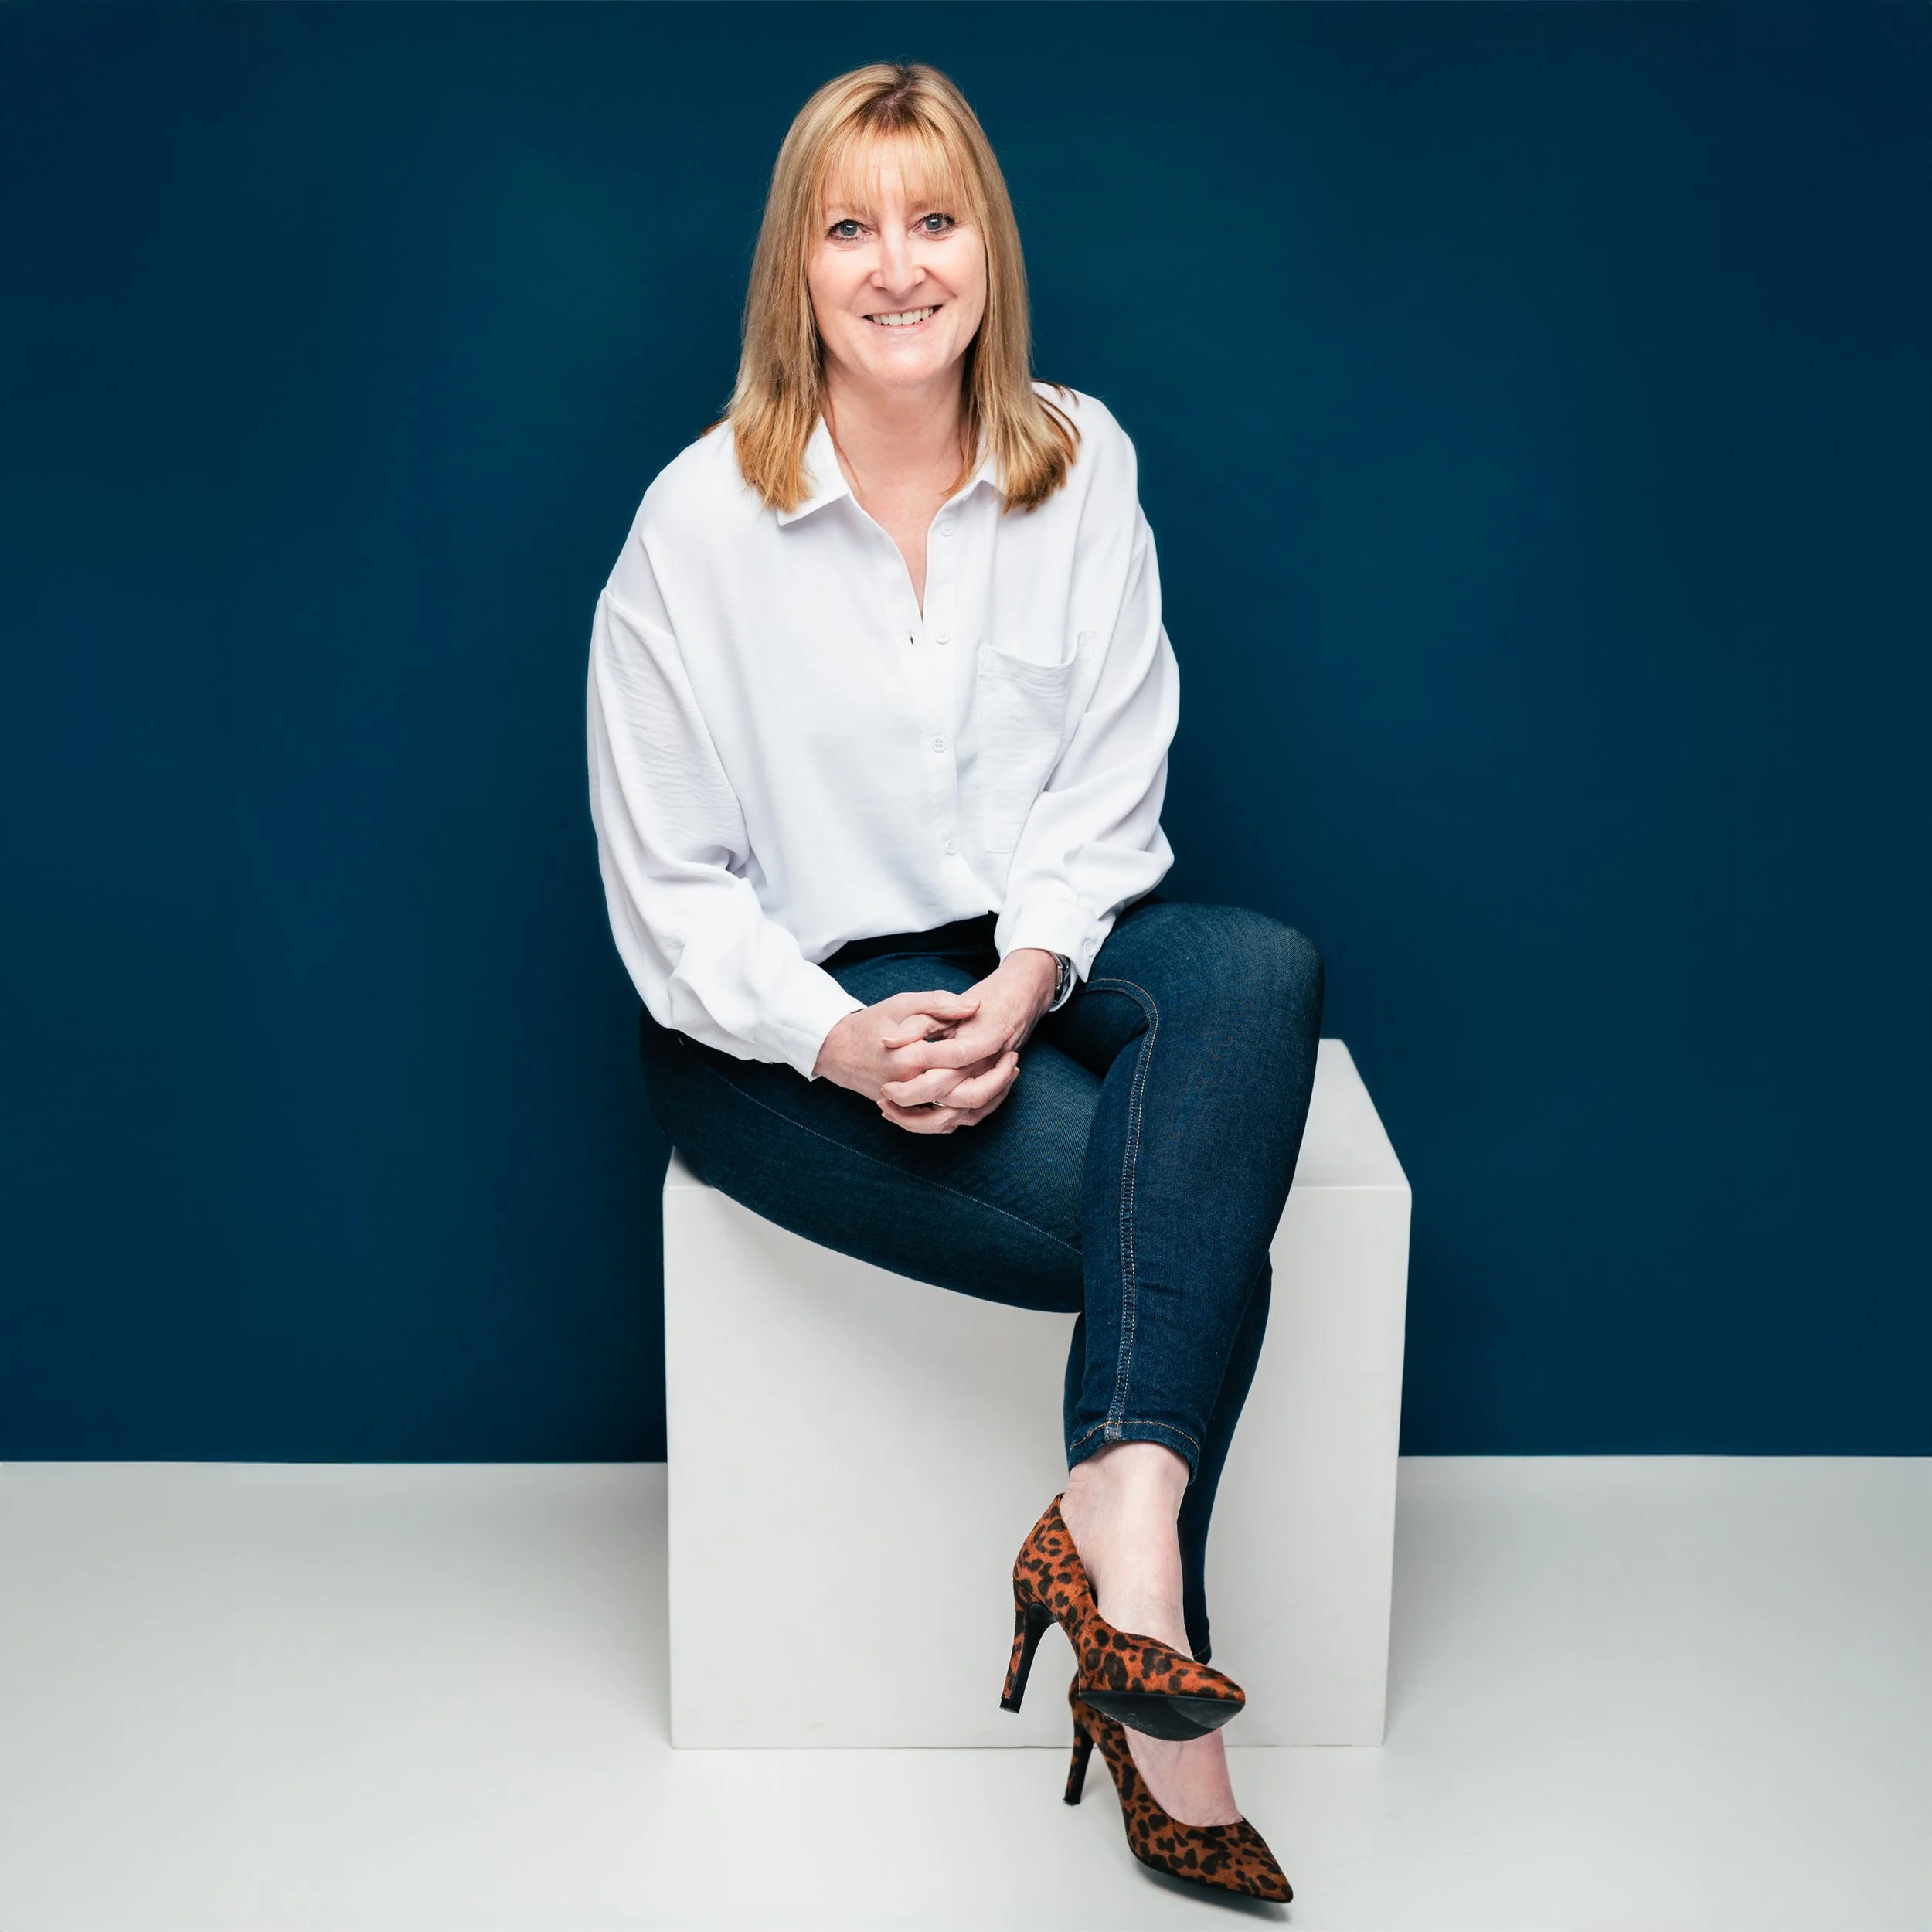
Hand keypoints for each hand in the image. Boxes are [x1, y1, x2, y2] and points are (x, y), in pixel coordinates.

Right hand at [811, 952, 1059, 1134]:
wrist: (839, 1050)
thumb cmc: (874, 1021)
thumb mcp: (905, 1003)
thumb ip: (940, 1004)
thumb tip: (975, 1007)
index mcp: (910, 1057)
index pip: (961, 1054)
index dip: (989, 1041)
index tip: (1005, 1029)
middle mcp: (911, 1087)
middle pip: (968, 1096)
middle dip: (998, 1077)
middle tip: (1013, 1055)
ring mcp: (909, 1106)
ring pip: (960, 1117)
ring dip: (989, 1099)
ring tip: (1006, 1074)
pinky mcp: (909, 1114)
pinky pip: (945, 1125)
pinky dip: (970, 1113)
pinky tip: (987, 1092)